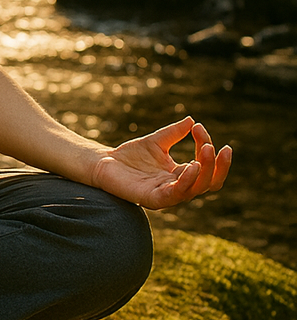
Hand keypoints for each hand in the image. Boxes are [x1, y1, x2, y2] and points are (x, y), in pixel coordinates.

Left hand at [90, 117, 231, 210]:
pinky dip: (186, 182)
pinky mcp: (153, 199)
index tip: (199, 127)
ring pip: (196, 189)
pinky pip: (175, 195)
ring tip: (205, 151)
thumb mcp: (156, 141)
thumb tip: (192, 120)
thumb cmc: (130, 155)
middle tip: (212, 146)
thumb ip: (174, 133)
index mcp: (181, 175)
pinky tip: (191, 166)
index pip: (205, 166)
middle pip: (209, 183)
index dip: (207, 147)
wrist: (104, 163)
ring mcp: (167, 195)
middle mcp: (178, 187)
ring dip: (204, 171)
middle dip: (216, 165)